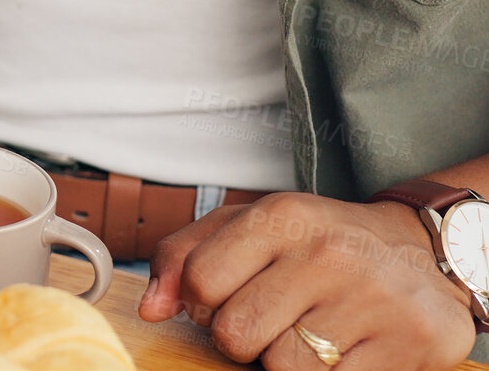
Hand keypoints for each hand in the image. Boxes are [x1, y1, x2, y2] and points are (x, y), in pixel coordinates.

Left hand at [143, 192, 476, 369]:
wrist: (421, 253)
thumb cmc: (317, 244)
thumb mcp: (249, 228)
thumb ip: (183, 257)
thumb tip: (149, 310)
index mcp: (281, 217)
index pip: (199, 281)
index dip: (203, 303)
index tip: (229, 298)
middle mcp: (327, 252)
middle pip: (235, 333)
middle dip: (244, 339)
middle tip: (276, 320)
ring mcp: (372, 298)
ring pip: (282, 366)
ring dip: (286, 361)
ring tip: (312, 332)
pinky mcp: (409, 342)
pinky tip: (345, 350)